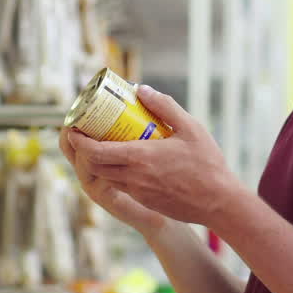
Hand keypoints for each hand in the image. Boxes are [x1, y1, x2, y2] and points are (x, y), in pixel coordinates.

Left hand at [62, 86, 241, 228]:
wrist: (219, 203)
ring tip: (102, 142)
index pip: (95, 152)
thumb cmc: (207, 164)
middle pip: (93, 166)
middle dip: (83, 150)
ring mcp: (138, 192)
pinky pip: (121, 185)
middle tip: (84, 132)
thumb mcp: (191, 127)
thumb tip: (141, 89)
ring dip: (98, 162)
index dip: (78, 141)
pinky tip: (125, 159)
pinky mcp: (145, 200)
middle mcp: (133, 177)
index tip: (73, 128)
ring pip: (106, 177)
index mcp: (140, 158)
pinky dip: (115, 171)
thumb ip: (165, 106)